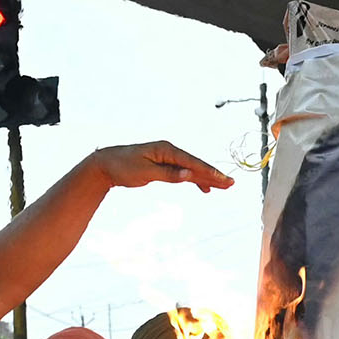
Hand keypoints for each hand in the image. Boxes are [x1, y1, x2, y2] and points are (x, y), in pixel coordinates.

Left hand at [93, 142, 232, 191]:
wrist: (106, 164)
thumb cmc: (123, 167)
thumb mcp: (145, 172)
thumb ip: (168, 174)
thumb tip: (189, 175)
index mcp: (166, 150)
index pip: (192, 162)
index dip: (209, 172)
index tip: (224, 180)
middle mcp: (169, 152)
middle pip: (196, 165)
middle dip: (214, 175)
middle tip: (231, 184)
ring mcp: (167, 158)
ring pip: (192, 169)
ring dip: (207, 178)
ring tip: (224, 186)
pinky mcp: (164, 166)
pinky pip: (184, 173)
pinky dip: (195, 180)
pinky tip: (204, 188)